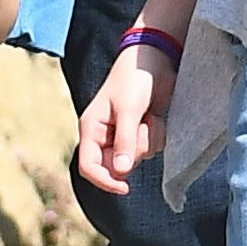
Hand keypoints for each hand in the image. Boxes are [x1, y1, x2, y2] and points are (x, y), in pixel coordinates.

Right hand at [76, 40, 168, 190]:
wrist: (156, 58)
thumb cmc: (134, 79)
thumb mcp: (128, 109)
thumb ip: (124, 141)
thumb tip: (120, 172)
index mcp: (92, 129)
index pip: (89, 166)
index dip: (104, 181)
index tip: (124, 187)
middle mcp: (106, 135)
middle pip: (116, 166)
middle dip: (133, 152)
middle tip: (141, 128)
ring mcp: (125, 133)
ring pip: (137, 157)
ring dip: (147, 140)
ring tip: (147, 116)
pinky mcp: (143, 130)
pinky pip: (152, 147)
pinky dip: (157, 134)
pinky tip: (155, 116)